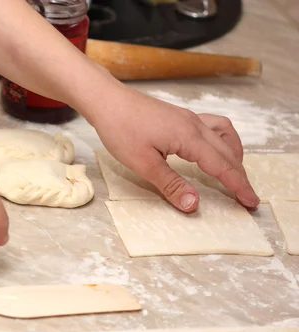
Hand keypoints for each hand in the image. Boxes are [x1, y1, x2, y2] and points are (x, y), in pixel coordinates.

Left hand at [88, 83, 258, 211]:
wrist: (107, 100)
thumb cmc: (120, 129)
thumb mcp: (143, 164)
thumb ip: (170, 184)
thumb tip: (193, 204)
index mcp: (189, 137)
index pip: (222, 166)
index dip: (238, 185)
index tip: (251, 202)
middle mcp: (195, 125)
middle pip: (228, 153)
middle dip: (240, 175)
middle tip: (247, 197)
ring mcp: (189, 118)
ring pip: (224, 137)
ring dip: (233, 156)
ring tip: (234, 174)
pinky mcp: (180, 116)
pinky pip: (212, 126)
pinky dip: (221, 140)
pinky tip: (213, 149)